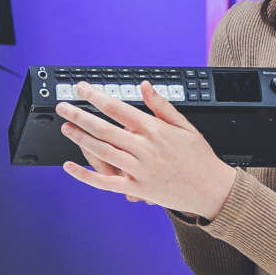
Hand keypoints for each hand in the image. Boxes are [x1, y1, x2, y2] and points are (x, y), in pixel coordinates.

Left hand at [58, 84, 240, 220]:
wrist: (212, 189)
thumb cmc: (199, 157)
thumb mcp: (185, 125)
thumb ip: (161, 105)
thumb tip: (145, 85)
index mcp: (154, 130)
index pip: (118, 108)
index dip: (96, 97)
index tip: (82, 89)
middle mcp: (144, 149)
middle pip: (104, 129)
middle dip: (80, 116)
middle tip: (63, 106)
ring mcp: (139, 170)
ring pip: (102, 152)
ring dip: (80, 139)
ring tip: (66, 127)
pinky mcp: (136, 189)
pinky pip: (105, 183)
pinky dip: (85, 175)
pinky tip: (69, 166)